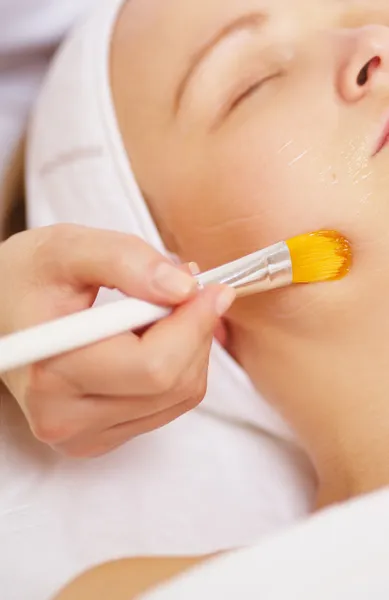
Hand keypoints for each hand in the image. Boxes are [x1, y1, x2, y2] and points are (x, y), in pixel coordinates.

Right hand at [0, 224, 234, 456]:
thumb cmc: (27, 281)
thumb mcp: (68, 248)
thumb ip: (126, 259)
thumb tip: (185, 288)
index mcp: (53, 370)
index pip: (153, 365)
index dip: (194, 323)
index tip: (211, 288)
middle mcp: (64, 417)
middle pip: (173, 384)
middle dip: (195, 331)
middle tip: (188, 293)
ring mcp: (82, 436)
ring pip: (179, 398)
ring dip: (189, 349)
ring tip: (159, 312)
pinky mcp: (97, 440)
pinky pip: (168, 408)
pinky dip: (176, 369)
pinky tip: (150, 340)